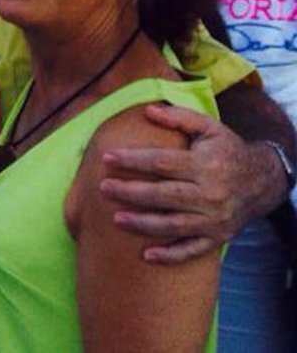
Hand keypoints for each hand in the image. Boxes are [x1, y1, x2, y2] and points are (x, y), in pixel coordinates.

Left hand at [99, 104, 266, 263]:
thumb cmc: (226, 150)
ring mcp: (215, 219)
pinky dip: (171, 255)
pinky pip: (192, 250)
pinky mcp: (217, 237)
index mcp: (206, 165)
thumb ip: (179, 116)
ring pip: (175, 225)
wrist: (262, 182)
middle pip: (165, 195)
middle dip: (132, 193)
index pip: (163, 163)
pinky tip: (147, 256)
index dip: (133, 160)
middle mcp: (212, 194)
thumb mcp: (209, 127)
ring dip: (144, 224)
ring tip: (116, 219)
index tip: (106, 157)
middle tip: (103, 188)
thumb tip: (149, 110)